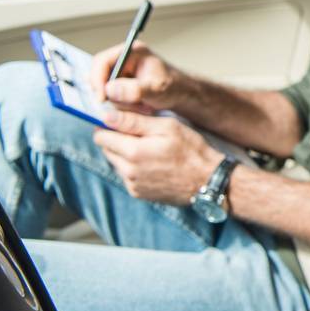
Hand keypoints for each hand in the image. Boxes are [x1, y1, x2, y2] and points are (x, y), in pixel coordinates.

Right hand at [90, 40, 180, 112]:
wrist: (183, 94)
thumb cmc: (174, 86)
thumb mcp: (156, 88)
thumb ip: (134, 89)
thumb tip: (110, 89)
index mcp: (132, 51)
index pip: (101, 61)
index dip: (97, 80)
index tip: (102, 98)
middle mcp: (124, 60)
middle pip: (101, 78)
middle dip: (113, 95)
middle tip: (131, 105)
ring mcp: (122, 73)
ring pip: (106, 91)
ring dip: (121, 103)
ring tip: (142, 106)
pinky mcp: (122, 86)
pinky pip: (113, 98)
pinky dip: (124, 106)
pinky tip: (140, 107)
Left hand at [93, 111, 218, 204]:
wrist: (208, 181)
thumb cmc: (191, 150)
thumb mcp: (167, 127)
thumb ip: (134, 121)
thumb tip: (106, 116)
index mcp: (132, 152)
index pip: (101, 137)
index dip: (109, 126)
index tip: (122, 123)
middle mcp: (128, 171)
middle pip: (106, 150)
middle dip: (118, 140)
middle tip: (141, 135)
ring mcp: (132, 184)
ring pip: (117, 163)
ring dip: (126, 155)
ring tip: (150, 150)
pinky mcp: (139, 194)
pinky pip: (127, 176)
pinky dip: (134, 168)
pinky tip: (153, 164)